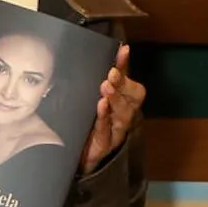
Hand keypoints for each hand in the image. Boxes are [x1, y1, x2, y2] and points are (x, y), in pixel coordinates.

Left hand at [80, 45, 145, 175]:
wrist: (76, 156)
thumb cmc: (86, 123)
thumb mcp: (88, 99)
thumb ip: (92, 81)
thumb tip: (87, 54)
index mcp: (122, 102)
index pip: (129, 80)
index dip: (126, 66)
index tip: (123, 50)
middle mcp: (124, 116)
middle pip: (132, 98)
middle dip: (122, 84)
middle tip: (110, 74)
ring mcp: (116, 131)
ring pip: (123, 114)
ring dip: (115, 99)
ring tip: (105, 88)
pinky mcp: (105, 145)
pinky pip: (106, 130)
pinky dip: (104, 117)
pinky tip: (101, 106)